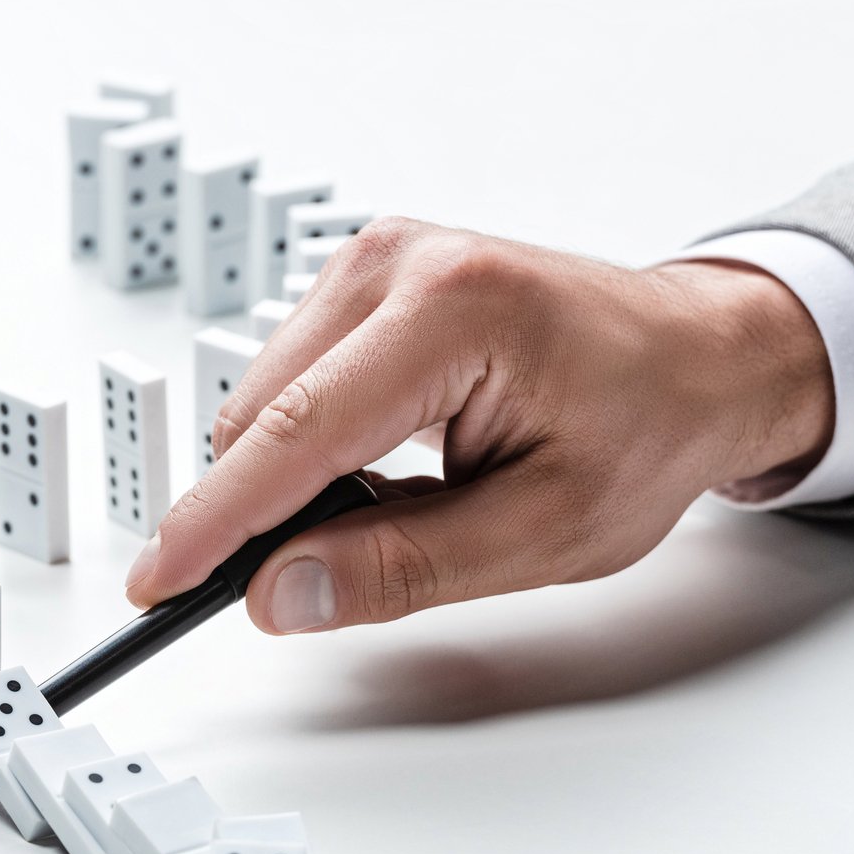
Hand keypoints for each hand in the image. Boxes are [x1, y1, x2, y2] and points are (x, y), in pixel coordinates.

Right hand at [122, 218, 835, 631]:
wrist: (698, 355)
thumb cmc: (648, 427)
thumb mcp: (545, 532)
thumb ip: (403, 568)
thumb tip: (280, 594)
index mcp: (454, 311)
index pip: (297, 434)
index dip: (214, 522)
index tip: (155, 585)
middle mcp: (399, 262)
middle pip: (261, 417)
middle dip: (265, 513)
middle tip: (332, 580)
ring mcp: (374, 259)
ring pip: (263, 403)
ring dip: (294, 479)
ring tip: (404, 505)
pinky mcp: (363, 276)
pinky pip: (289, 382)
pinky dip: (310, 445)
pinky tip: (386, 466)